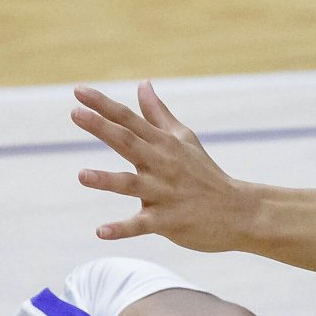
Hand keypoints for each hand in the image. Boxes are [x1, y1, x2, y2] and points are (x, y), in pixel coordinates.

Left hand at [72, 83, 258, 252]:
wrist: (240, 212)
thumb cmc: (207, 174)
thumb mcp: (184, 139)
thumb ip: (158, 114)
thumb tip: (143, 84)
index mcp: (164, 145)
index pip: (130, 119)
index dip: (103, 105)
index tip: (79, 90)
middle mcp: (162, 165)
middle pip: (128, 143)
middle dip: (102, 128)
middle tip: (75, 113)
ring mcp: (165, 194)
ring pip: (132, 185)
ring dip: (107, 180)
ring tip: (82, 175)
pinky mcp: (168, 221)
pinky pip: (141, 225)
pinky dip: (121, 229)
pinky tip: (100, 231)